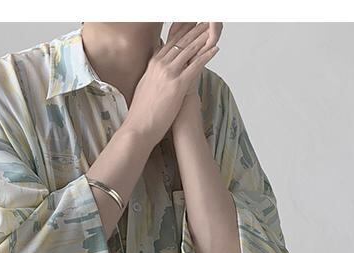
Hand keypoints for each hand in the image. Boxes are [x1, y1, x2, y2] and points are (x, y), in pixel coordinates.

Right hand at [122, 22, 219, 146]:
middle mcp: (160, 66)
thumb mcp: (144, 88)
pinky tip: (215, 49)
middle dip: (194, 31)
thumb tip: (155, 74)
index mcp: (152, 65)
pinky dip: (206, 55)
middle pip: (180, 42)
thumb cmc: (142, 114)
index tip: (190, 26)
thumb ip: (152, 76)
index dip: (182, 33)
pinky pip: (195, 65)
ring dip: (203, 39)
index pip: (169, 43)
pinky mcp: (178, 85)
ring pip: (189, 50)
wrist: (138, 128)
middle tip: (205, 23)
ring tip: (212, 31)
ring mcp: (169, 74)